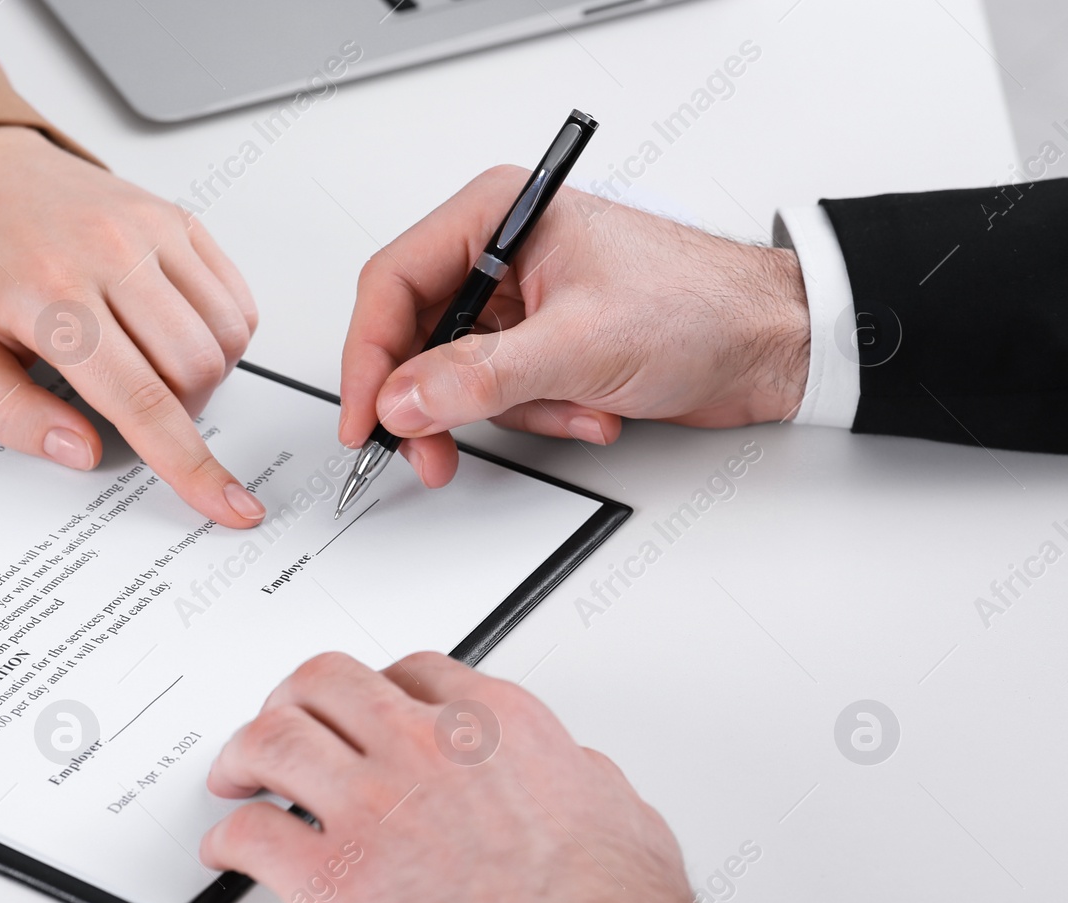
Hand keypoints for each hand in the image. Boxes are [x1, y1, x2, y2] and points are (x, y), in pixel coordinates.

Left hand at [0, 125, 265, 527]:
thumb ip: (12, 415)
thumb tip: (81, 451)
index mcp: (50, 294)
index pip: (141, 400)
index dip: (190, 465)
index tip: (229, 505)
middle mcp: (109, 253)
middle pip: (195, 371)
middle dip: (181, 414)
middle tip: (134, 405)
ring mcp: (150, 229)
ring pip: (226, 337)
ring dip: (204, 377)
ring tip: (150, 367)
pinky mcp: (177, 218)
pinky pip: (237, 298)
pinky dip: (222, 336)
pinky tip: (175, 333)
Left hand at [201, 651, 717, 902]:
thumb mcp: (618, 811)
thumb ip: (572, 773)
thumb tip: (566, 769)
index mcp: (494, 726)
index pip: (411, 672)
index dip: (372, 689)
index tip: (358, 710)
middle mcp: (424, 750)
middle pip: (325, 683)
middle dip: (295, 701)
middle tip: (282, 725)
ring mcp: (372, 807)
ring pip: (272, 738)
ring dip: (244, 754)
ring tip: (237, 776)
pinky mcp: (331, 880)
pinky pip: (249, 834)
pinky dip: (228, 838)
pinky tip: (231, 851)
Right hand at [338, 170, 810, 487]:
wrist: (774, 344)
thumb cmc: (703, 305)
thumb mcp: (580, 344)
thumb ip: (481, 376)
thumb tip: (404, 398)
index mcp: (500, 215)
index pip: (394, 283)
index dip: (370, 357)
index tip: (366, 416)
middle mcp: (502, 253)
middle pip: (417, 335)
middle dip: (436, 401)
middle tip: (430, 449)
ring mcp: (522, 303)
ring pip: (458, 376)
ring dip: (513, 412)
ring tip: (569, 410)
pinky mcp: (543, 346)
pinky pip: (503, 396)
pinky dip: (543, 416)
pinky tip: (593, 410)